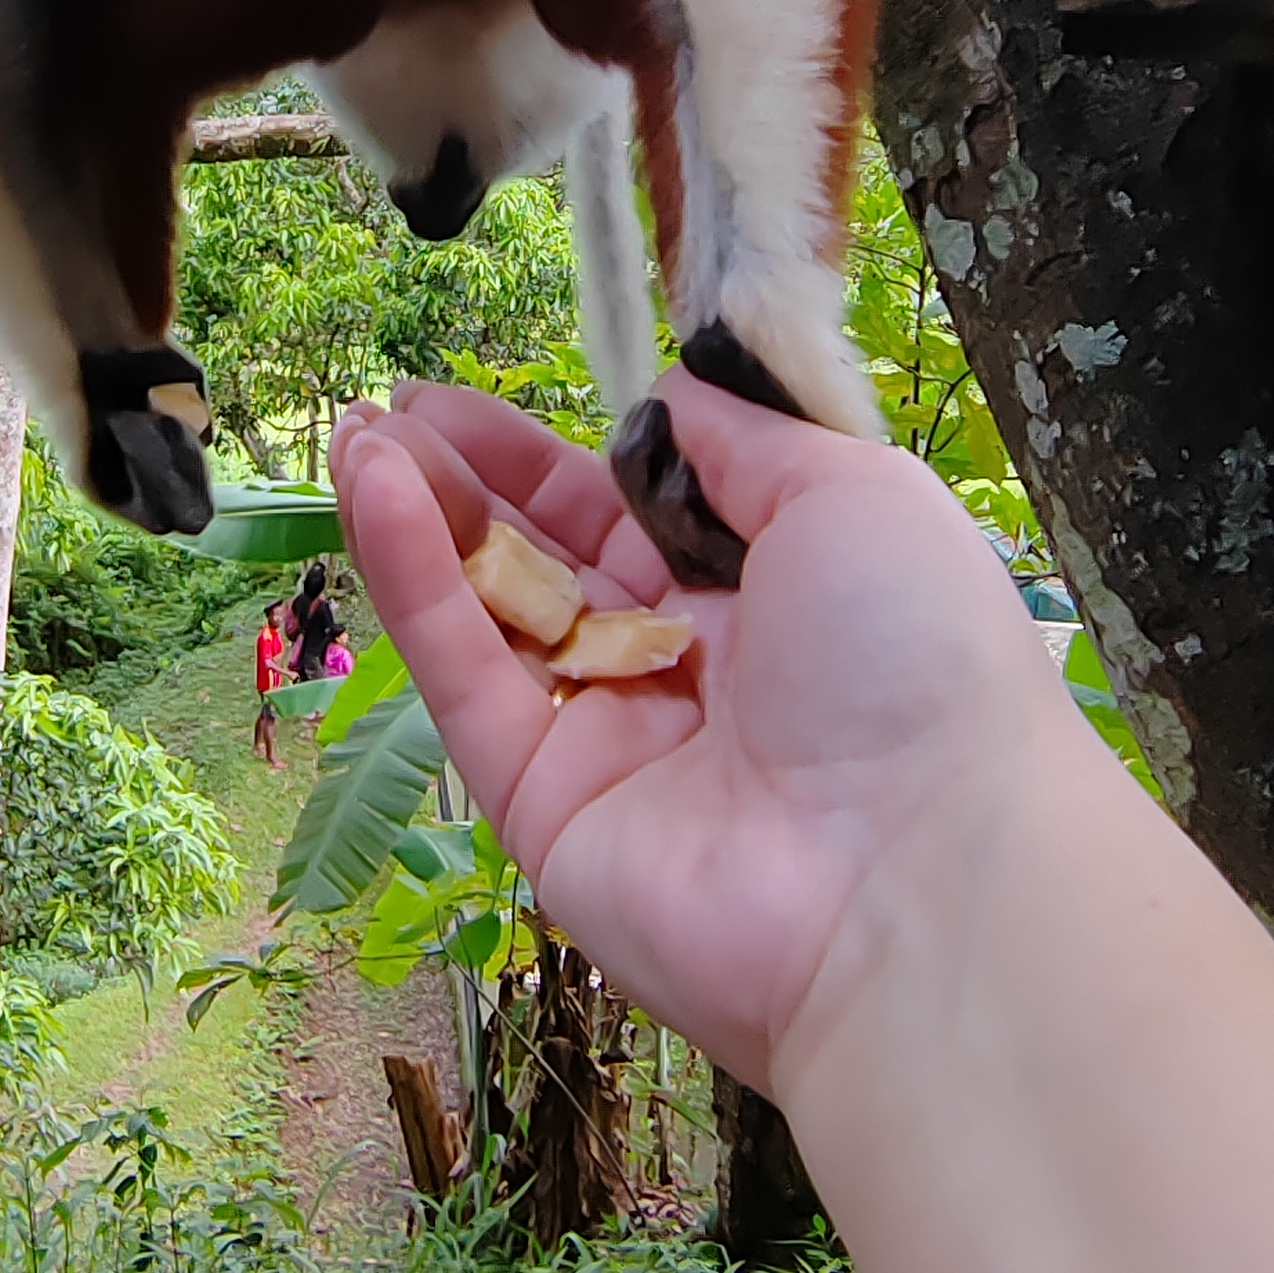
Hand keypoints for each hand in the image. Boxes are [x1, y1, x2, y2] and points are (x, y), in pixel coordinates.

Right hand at [331, 370, 1082, 1089]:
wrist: (917, 873)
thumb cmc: (917, 662)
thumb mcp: (853, 494)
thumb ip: (743, 442)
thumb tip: (665, 399)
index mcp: (773, 598)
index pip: (639, 513)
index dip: (557, 456)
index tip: (474, 399)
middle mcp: (690, 672)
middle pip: (554, 560)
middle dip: (471, 480)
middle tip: (389, 405)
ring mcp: (613, 745)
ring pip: (497, 615)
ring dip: (421, 520)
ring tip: (356, 431)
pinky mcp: (544, 809)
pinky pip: (470, 679)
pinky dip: (417, 583)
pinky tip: (372, 491)